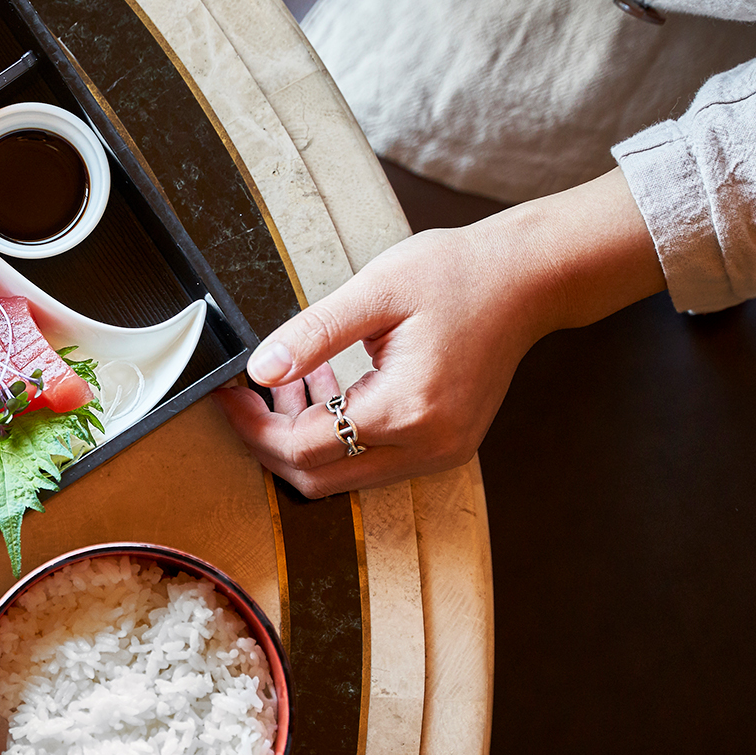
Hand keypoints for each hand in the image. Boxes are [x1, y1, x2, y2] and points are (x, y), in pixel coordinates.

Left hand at [215, 168, 665, 497]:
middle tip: (248, 396)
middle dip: (271, 441)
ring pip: (344, 477)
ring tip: (292, 381)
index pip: (301, 447)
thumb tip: (258, 369)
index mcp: (406, 409)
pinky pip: (374, 462)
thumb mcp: (375, 292)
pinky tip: (329, 388)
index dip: (252, 426)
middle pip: (317, 479)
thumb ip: (311, 335)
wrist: (527, 279)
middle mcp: (427, 445)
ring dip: (305, 440)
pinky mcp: (447, 446)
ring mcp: (441, 452)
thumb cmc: (458, 275)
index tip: (228, 394)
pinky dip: (339, 436)